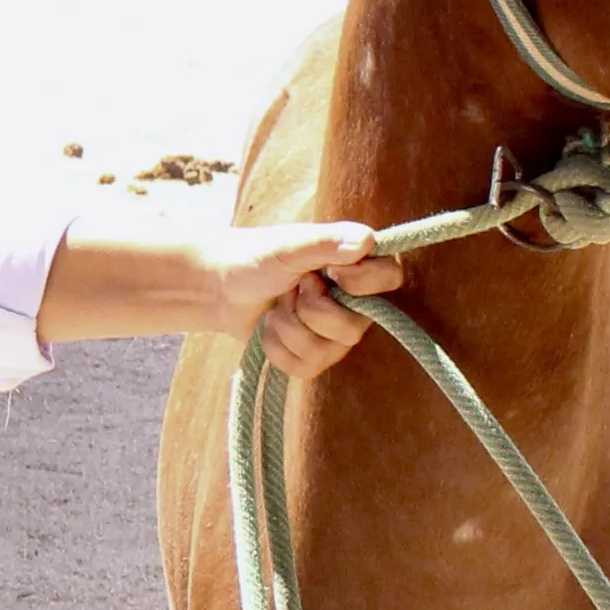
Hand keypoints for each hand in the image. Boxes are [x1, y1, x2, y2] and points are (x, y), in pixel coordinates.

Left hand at [249, 241, 403, 378]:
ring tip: (277, 305)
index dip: (361, 282)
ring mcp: (335, 334)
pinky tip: (269, 327)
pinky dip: (277, 346)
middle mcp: (355, 303)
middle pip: (354, 329)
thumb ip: (326, 242)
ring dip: (288, 327)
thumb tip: (367, 241)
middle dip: (309, 310)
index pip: (390, 278)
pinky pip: (305, 368)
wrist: (219, 286)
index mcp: (356, 267)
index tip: (330, 272)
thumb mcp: (288, 245)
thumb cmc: (256, 257)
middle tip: (292, 287)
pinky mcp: (312, 358)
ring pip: (327, 353)